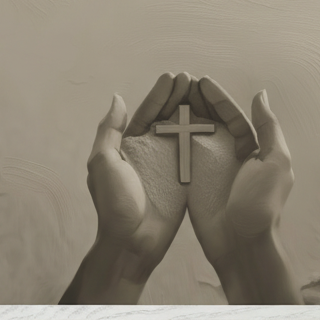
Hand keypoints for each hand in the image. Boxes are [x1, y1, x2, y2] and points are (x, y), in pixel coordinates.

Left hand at [60, 73, 191, 303]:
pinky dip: (204, 137)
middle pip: (166, 118)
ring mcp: (167, 166)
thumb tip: (118, 99)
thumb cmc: (114, 205)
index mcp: (127, 146)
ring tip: (206, 94)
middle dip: (179, 97)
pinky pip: (194, 154)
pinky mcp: (183, 180)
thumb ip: (110, 130)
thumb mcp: (103, 162)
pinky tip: (216, 122)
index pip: (146, 113)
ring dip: (193, 112)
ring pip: (182, 132)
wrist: (133, 243)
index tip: (174, 76)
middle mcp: (148, 153)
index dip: (160, 94)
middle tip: (194, 80)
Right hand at [187, 77, 302, 303]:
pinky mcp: (193, 183)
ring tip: (168, 97)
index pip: (235, 117)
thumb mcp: (275, 162)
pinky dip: (172, 140)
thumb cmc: (262, 205)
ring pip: (195, 136)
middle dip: (198, 102)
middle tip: (181, 83)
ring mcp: (211, 170)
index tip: (201, 82)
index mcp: (254, 150)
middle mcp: (232, 157)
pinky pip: (182, 156)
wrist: (241, 244)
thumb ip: (268, 128)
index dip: (219, 99)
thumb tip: (259, 95)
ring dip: (183, 116)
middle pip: (213, 122)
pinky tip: (159, 123)